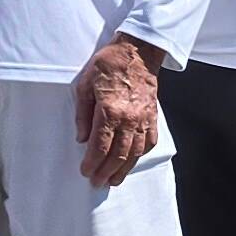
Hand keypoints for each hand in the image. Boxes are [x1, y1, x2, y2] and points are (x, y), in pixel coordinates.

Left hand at [72, 34, 160, 189]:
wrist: (137, 51)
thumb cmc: (107, 65)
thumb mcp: (84, 85)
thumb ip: (82, 114)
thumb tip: (81, 138)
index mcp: (110, 110)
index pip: (101, 145)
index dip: (93, 162)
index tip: (85, 172)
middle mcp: (130, 118)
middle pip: (119, 153)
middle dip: (107, 171)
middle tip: (98, 183)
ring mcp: (144, 118)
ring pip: (136, 151)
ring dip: (125, 168)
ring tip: (115, 180)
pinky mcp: (153, 115)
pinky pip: (150, 140)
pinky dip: (141, 154)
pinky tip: (133, 162)